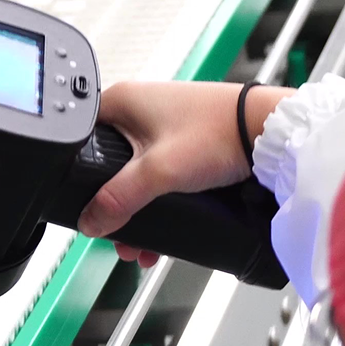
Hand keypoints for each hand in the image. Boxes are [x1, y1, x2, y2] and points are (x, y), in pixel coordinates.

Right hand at [80, 81, 293, 266]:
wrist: (268, 133)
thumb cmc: (218, 131)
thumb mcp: (159, 171)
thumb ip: (119, 198)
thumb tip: (91, 221)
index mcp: (120, 101)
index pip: (78, 137)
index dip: (76, 175)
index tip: (83, 204)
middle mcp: (137, 110)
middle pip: (105, 163)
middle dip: (110, 205)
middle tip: (115, 234)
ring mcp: (160, 126)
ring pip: (132, 175)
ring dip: (134, 210)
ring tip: (139, 244)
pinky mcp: (181, 142)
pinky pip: (155, 177)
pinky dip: (154, 204)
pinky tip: (159, 233)